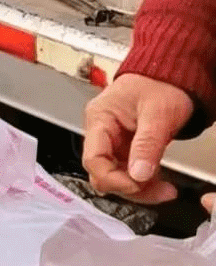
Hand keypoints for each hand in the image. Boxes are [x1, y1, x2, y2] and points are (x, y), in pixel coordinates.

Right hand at [83, 73, 193, 204]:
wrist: (172, 74)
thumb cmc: (161, 83)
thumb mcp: (158, 113)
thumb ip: (147, 144)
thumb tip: (138, 175)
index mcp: (100, 118)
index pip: (94, 159)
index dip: (113, 178)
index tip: (138, 185)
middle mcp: (102, 132)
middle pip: (103, 172)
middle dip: (130, 187)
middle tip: (160, 191)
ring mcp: (114, 142)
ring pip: (117, 177)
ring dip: (140, 188)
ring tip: (165, 189)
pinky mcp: (126, 148)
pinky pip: (129, 173)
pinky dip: (144, 182)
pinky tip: (161, 182)